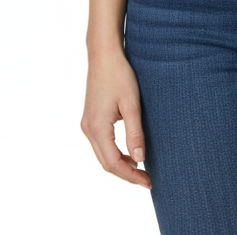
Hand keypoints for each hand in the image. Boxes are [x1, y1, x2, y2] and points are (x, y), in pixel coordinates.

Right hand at [81, 45, 152, 189]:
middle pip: (106, 163)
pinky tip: (129, 153)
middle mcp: (88, 129)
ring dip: (120, 164)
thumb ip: (135, 132)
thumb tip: (139, 159)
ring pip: (102, 155)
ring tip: (140, 169)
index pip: (113, 163)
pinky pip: (101, 144)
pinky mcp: (90, 119)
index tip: (148, 181)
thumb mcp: (131, 104)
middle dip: (126, 174)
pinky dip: (115, 153)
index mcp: (97, 127)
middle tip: (146, 180)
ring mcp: (87, 124)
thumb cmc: (119, 75)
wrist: (104, 55)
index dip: (131, 175)